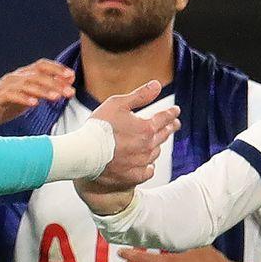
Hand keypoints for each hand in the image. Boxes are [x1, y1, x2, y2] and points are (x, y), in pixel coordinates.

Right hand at [0, 59, 75, 131]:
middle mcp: (13, 78)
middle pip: (37, 75)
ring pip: (27, 84)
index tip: (71, 76)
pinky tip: (34, 104)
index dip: (56, 69)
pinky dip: (23, 98)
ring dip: (43, 90)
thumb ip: (42, 92)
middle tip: (70, 92)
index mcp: (21, 76)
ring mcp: (4, 87)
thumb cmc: (0, 108)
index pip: (41, 65)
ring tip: (56, 98)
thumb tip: (64, 88)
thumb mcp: (25, 99)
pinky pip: (11, 96)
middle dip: (55, 83)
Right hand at [74, 80, 179, 212]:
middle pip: (164, 135)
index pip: (165, 118)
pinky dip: (149, 167)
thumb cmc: (99, 127)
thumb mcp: (118, 104)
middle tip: (174, 124)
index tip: (176, 111)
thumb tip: (157, 85)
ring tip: (157, 142)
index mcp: (146, 127)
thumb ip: (140, 95)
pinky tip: (148, 165)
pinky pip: (148, 171)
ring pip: (155, 152)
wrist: (85, 153)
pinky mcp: (134, 176)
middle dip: (170, 127)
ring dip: (157, 145)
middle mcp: (147, 146)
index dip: (171, 113)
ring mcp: (141, 162)